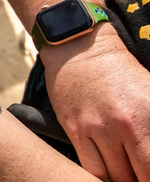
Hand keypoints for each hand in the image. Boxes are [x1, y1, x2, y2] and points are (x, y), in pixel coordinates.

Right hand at [41, 24, 149, 181]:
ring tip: (127, 172)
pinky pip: (91, 167)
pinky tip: (108, 168)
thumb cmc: (118, 70)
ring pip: (115, 176)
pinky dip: (101, 174)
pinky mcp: (75, 130)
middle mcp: (125, 125)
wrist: (78, 49)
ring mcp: (97, 129)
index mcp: (149, 115)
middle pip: (139, 175)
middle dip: (141, 177)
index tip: (149, 172)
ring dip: (123, 178)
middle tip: (140, 172)